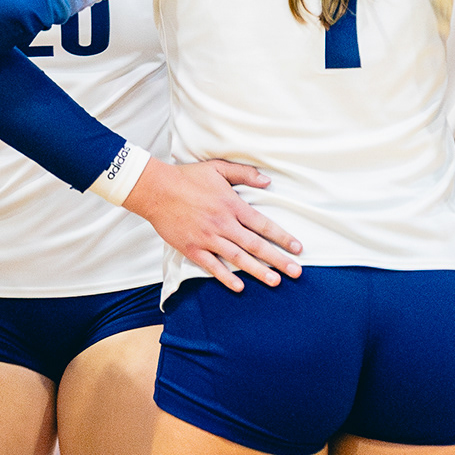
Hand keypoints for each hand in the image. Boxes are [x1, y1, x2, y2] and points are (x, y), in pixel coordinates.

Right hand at [122, 159, 302, 292]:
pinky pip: (212, 266)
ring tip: (275, 281)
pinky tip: (239, 286)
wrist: (155, 190)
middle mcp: (223, 224)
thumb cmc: (187, 178)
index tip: (298, 248)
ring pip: (238, 258)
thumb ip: (244, 174)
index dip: (282, 237)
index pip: (263, 224)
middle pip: (256, 245)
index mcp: (232, 205)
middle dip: (278, 259)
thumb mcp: (218, 168)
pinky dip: (226, 276)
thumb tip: (268, 181)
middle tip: (296, 272)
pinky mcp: (192, 248)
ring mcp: (207, 238)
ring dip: (258, 271)